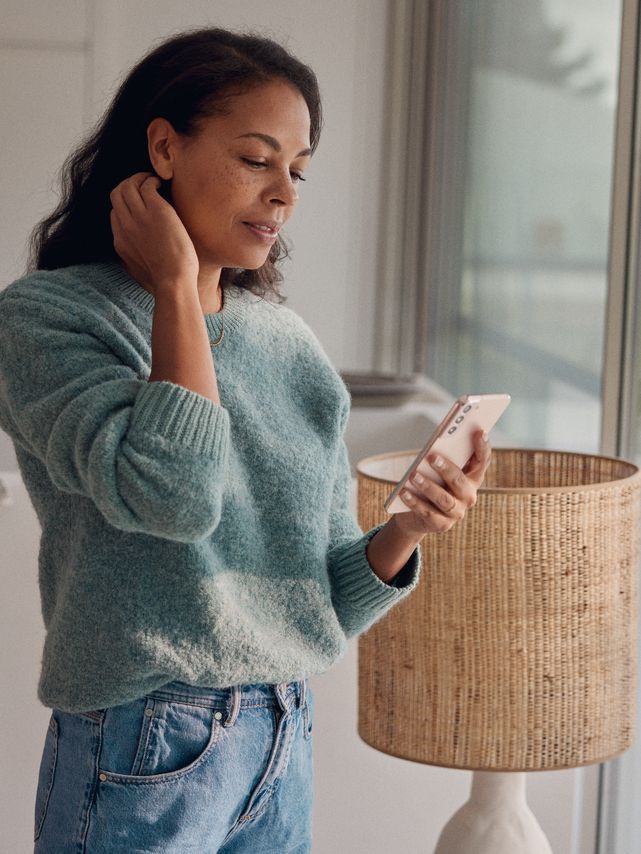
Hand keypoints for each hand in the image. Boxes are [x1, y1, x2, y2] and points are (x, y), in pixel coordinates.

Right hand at [109, 171, 198, 294]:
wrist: (173, 281)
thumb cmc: (164, 280)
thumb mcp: (139, 271)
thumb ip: (133, 259)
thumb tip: (136, 259)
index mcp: (120, 241)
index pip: (114, 212)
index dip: (125, 204)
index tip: (139, 203)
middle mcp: (126, 226)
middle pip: (116, 194)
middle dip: (128, 184)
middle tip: (144, 184)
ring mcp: (139, 217)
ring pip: (127, 185)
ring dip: (139, 178)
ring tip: (153, 180)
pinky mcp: (156, 210)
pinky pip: (146, 185)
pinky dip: (152, 180)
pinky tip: (162, 184)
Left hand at [393, 429, 491, 537]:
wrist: (417, 516)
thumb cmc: (430, 484)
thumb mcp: (438, 471)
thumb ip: (442, 457)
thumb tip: (436, 443)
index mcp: (472, 479)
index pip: (482, 462)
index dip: (483, 447)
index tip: (479, 431)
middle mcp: (468, 496)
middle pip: (459, 481)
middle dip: (446, 468)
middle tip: (432, 456)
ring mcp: (456, 512)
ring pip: (444, 499)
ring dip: (428, 486)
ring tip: (413, 475)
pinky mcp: (441, 525)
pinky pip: (427, 512)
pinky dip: (414, 502)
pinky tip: (403, 492)